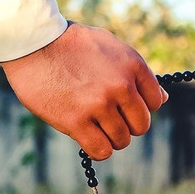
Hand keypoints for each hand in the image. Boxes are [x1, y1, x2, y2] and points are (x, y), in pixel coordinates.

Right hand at [1, 22, 165, 159]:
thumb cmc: (70, 44)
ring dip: (110, 138)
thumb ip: (136, 71)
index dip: (139, 107)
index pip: (155, 102)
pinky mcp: (76, 121)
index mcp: (131, 65)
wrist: (32, 42)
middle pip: (141, 125)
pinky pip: (101, 150)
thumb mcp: (110, 46)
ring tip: (95, 126)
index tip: (123, 105)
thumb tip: (162, 99)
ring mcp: (99, 105)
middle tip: (109, 118)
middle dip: (127, 125)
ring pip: (121, 140)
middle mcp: (120, 86)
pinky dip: (98, 148)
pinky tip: (88, 137)